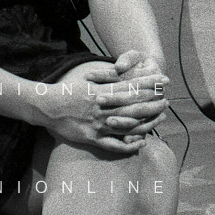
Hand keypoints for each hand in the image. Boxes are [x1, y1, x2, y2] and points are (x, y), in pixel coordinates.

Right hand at [41, 61, 167, 152]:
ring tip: (161, 118)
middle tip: (168, 100)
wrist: (46, 107)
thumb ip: (104, 75)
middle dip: (153, 102)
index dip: (150, 83)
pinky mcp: (92, 138)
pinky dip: (129, 145)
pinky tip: (141, 143)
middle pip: (134, 106)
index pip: (132, 86)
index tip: (164, 80)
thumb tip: (120, 69)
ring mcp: (98, 124)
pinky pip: (114, 144)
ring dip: (146, 122)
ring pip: (128, 125)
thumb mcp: (86, 77)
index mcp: (103, 91)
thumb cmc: (67, 89)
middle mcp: (103, 108)